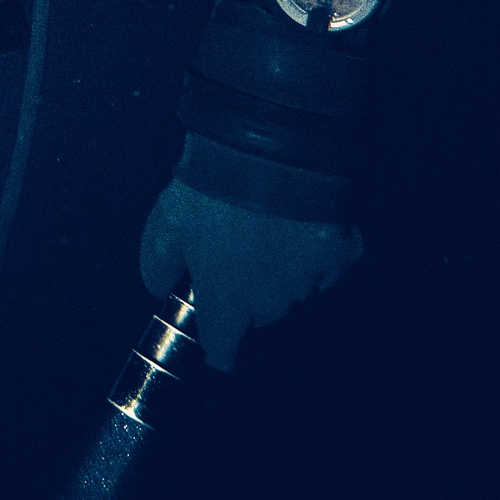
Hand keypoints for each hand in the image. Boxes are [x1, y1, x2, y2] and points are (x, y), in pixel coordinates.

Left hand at [138, 175, 363, 370]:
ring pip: (294, 290)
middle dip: (249, 293)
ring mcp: (310, 281)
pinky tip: (302, 219)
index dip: (221, 348)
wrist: (268, 148)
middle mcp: (271, 303)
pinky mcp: (342, 256)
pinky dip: (317, 248)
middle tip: (238, 249)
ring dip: (283, 270)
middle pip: (260, 315)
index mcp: (226, 301)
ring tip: (268, 226)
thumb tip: (160, 289)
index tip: (220, 341)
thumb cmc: (211, 188)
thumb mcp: (165, 224)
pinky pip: (328, 264)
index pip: (224, 351)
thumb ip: (158, 266)